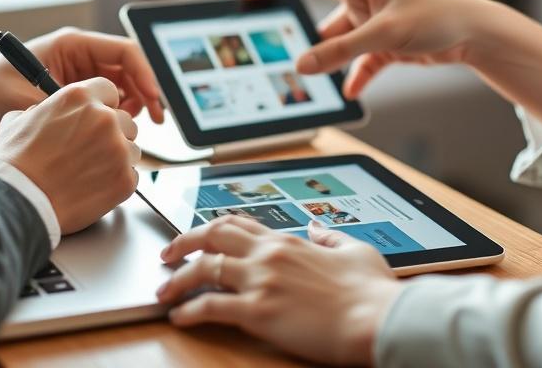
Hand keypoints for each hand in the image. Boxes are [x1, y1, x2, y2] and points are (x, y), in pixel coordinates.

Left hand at [0, 27, 164, 141]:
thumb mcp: (25, 98)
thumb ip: (61, 109)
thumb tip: (95, 123)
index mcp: (72, 45)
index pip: (124, 52)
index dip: (145, 74)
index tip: (153, 99)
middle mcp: (81, 58)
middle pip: (130, 71)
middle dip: (146, 94)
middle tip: (154, 120)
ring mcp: (81, 77)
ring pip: (124, 89)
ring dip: (133, 107)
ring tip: (129, 128)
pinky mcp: (77, 97)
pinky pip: (109, 104)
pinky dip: (117, 117)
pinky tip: (112, 133)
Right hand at [0, 77, 140, 233]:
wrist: (18, 204)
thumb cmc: (14, 164)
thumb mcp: (17, 120)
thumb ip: (43, 110)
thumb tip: (44, 112)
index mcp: (80, 98)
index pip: (109, 91)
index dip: (101, 105)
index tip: (94, 117)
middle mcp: (104, 119)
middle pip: (124, 120)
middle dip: (112, 133)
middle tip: (89, 151)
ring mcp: (118, 150)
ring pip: (131, 148)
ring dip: (116, 158)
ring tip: (89, 172)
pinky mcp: (125, 179)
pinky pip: (131, 175)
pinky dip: (117, 182)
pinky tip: (93, 187)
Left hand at [157, 216, 402, 365]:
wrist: (378, 318)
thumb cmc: (371, 291)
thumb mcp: (355, 249)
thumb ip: (329, 236)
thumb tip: (316, 227)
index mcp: (288, 240)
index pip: (238, 223)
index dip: (210, 228)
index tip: (196, 236)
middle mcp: (269, 254)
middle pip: (212, 236)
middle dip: (182, 243)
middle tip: (166, 255)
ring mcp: (262, 281)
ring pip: (204, 269)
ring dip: (177, 280)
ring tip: (163, 292)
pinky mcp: (259, 311)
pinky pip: (211, 306)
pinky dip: (189, 311)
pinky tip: (179, 317)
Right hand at [246, 0, 541, 129]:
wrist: (475, 33)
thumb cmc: (435, 17)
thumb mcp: (384, 35)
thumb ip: (341, 51)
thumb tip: (302, 65)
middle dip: (290, 10)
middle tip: (259, 14)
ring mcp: (372, 16)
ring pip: (337, 36)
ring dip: (327, 55)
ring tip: (309, 73)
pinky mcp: (385, 40)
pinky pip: (359, 58)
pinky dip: (354, 74)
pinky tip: (351, 92)